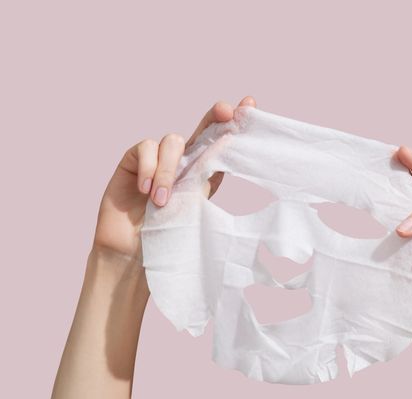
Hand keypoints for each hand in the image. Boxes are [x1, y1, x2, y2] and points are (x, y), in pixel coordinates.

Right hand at [92, 96, 256, 259]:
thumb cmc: (168, 236)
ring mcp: (157, 160)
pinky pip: (145, 148)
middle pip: (201, 130)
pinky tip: (144, 191)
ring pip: (172, 141)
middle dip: (215, 117)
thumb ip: (209, 176)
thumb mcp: (195, 206)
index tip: (251, 103)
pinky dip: (148, 168)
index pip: (220, 144)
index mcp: (202, 173)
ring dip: (169, 171)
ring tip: (161, 201)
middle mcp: (181, 162)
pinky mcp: (132, 162)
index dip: (234, 123)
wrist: (133, 255)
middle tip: (226, 111)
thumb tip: (232, 144)